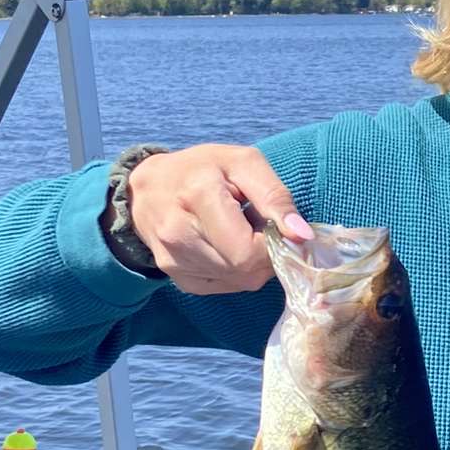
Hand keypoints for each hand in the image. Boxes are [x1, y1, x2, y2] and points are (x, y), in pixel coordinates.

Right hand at [117, 145, 311, 292]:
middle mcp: (179, 234)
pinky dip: (235, 270)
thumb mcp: (243, 163)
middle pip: (246, 269)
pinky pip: (226, 286)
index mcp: (198, 195)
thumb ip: (275, 197)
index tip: (272, 224)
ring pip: (239, 281)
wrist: (147, 190)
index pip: (249, 250)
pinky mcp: (178, 279)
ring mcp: (174, 261)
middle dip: (265, 252)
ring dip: (251, 261)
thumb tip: (302, 237)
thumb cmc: (202, 168)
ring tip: (236, 232)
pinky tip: (224, 246)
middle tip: (255, 226)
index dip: (273, 243)